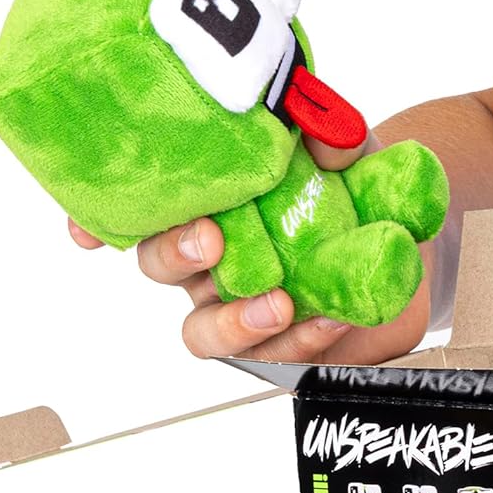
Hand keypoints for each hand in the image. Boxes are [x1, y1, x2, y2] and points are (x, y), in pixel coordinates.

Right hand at [67, 129, 432, 364]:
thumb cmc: (354, 183)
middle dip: (175, 254)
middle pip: (160, 266)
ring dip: (233, 322)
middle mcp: (212, 257)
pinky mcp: (286, 342)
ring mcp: (243, 304)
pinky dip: (300, 340)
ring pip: (203, 332)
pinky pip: (275, 356)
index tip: (83, 233)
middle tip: (211, 241)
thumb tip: (328, 139)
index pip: (135, 208)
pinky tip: (330, 315)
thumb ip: (333, 135)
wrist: (409, 234)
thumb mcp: (349, 148)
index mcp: (207, 201)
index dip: (95, 221)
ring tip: (278, 302)